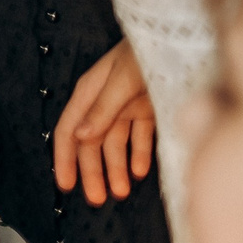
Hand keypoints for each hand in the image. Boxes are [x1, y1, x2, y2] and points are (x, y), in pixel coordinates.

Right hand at [53, 40, 155, 203]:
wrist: (177, 41)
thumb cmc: (144, 54)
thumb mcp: (122, 81)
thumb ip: (103, 110)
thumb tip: (81, 137)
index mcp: (88, 94)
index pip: (68, 131)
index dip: (65, 159)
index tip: (65, 184)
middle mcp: (102, 104)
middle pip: (91, 144)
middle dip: (93, 173)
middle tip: (97, 200)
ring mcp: (125, 108)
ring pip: (115, 145)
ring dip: (117, 169)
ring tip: (121, 193)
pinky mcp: (147, 111)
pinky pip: (139, 138)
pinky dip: (139, 155)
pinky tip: (142, 172)